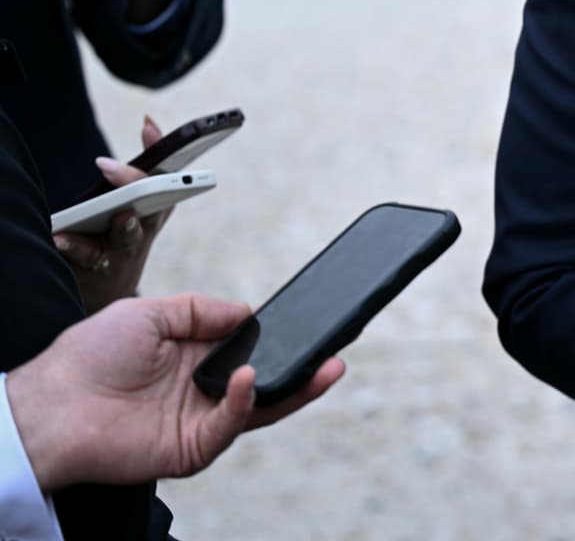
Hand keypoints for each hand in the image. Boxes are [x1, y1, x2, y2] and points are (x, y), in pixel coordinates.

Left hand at [4, 293, 343, 490]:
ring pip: (262, 408)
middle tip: (337, 353)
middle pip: (269, 381)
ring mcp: (200, 420)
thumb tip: (249, 312)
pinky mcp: (192, 448)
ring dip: (297, 390)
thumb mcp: (151, 311)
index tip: (312, 320)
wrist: (52, 406)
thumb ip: (202, 309)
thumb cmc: (90, 355)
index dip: (281, 336)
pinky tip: (249, 377)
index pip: (252, 347)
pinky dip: (244, 403)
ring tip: (325, 368)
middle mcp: (204, 389)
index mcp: (195, 356)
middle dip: (307, 368)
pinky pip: (230, 427)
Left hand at [56, 117, 169, 312]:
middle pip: (153, 206)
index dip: (163, 155)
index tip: (148, 129)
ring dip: (127, 227)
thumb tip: (149, 121)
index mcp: (159, 207)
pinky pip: (88, 257)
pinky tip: (61, 236)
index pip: (168, 178)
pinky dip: (75, 247)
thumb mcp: (136, 195)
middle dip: (142, 188)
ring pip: (128, 237)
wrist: (110, 282)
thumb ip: (145, 160)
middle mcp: (146, 228)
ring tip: (121, 215)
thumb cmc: (123, 229)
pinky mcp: (99, 267)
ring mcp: (125, 250)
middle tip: (125, 171)